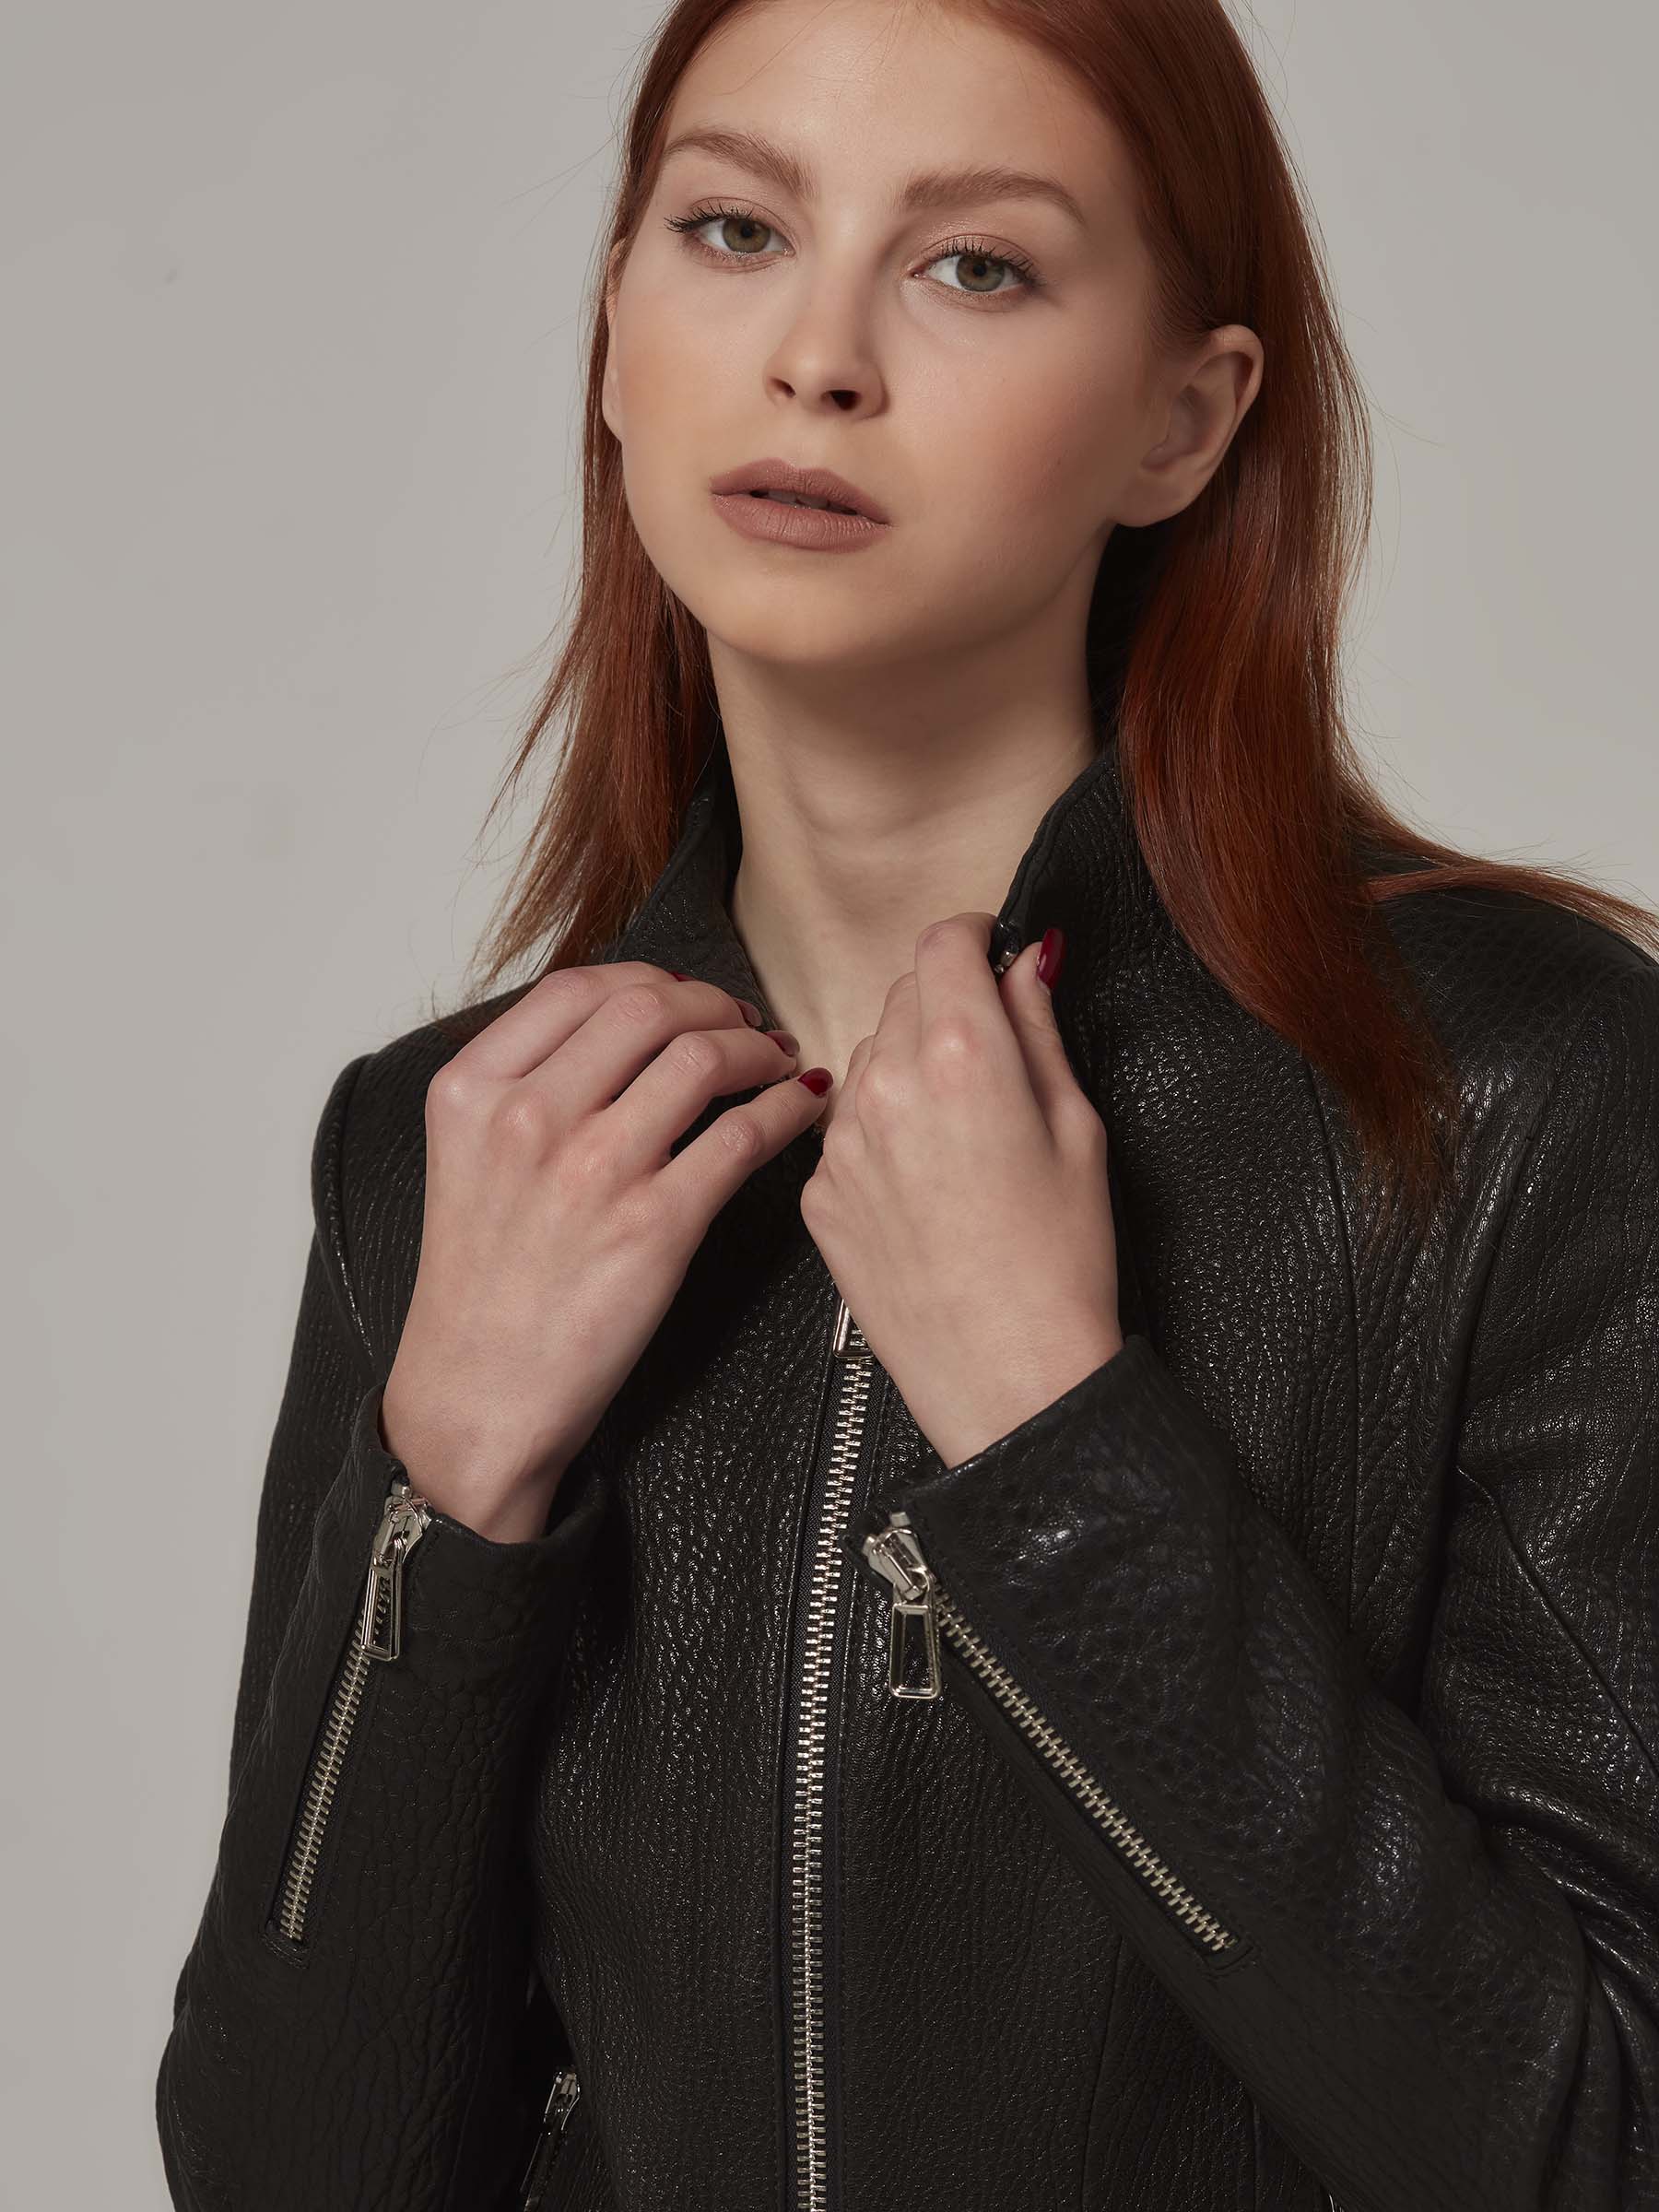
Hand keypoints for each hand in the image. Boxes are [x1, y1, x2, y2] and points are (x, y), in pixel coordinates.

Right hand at [380, 964, 826, 1541]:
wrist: (477, 1396)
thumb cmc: (481, 1287)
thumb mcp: (468, 1158)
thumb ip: (525, 1086)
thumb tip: (620, 1030)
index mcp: (473, 1091)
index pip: (576, 988)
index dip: (648, 980)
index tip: (683, 997)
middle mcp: (528, 1117)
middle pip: (647, 1008)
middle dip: (711, 1005)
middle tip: (741, 1023)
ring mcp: (593, 1169)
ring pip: (701, 1059)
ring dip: (755, 1049)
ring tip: (774, 1061)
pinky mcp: (655, 1226)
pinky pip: (743, 1136)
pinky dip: (785, 1110)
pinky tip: (799, 1108)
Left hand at [798, 916, 1121, 1470]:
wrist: (1008, 1378)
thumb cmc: (1061, 1265)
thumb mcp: (1078, 1130)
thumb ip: (1041, 1031)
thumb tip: (1027, 963)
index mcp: (964, 1056)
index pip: (943, 943)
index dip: (971, 938)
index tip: (987, 951)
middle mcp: (888, 1086)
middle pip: (902, 993)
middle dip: (945, 1003)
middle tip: (991, 1054)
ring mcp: (842, 1142)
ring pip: (867, 1058)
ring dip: (907, 1065)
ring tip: (961, 1134)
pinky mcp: (819, 1193)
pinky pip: (845, 1129)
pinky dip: (881, 1133)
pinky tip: (927, 1185)